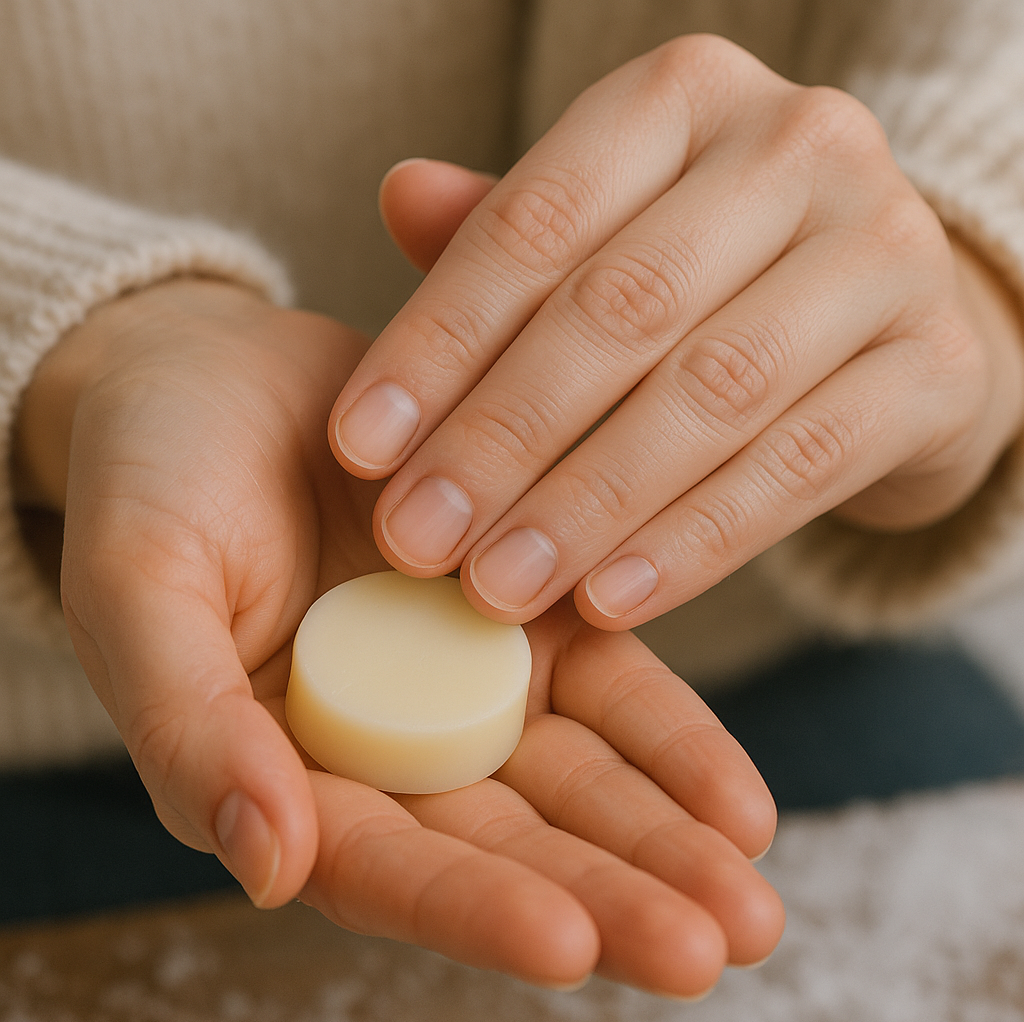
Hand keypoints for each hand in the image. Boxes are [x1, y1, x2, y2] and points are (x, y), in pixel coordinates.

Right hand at [22, 276, 781, 994]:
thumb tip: (267, 862)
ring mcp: (468, 676)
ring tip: (747, 896)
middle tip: (709, 948)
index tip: (565, 943)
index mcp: (291, 764)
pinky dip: (671, 741)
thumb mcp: (140, 593)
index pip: (386, 863)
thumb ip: (190, 726)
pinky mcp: (527, 601)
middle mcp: (392, 742)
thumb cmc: (151, 483)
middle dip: (608, 899)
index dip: (471, 906)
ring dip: (663, 839)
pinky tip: (736, 800)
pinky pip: (611, 684)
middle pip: (508, 843)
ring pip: (578, 780)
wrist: (214, 378)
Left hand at [329, 34, 1023, 628]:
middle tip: (417, 540)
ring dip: (586, 505)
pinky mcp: (934, 370)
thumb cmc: (709, 273)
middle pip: (620, 310)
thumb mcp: (608, 228)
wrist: (877, 315)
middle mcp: (797, 149)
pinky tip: (608, 600)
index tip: (358, 450)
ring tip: (496, 588)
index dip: (437, 343)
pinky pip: (796, 467)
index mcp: (687, 97)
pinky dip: (692, 542)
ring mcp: (885, 255)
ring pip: (710, 395)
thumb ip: (511, 227)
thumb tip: (400, 196)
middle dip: (502, 438)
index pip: (535, 221)